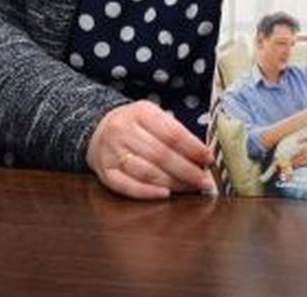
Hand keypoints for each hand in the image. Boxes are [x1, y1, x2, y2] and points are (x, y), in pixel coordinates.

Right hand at [85, 100, 214, 198]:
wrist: (97, 129)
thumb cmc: (135, 125)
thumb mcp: (154, 117)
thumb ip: (175, 132)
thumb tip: (203, 157)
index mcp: (141, 112)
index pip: (172, 133)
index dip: (193, 149)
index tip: (209, 159)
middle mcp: (123, 130)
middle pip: (160, 154)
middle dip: (187, 170)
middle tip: (204, 181)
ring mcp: (111, 152)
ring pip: (146, 172)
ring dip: (172, 183)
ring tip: (190, 188)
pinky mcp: (104, 172)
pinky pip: (126, 185)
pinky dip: (147, 192)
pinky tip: (165, 194)